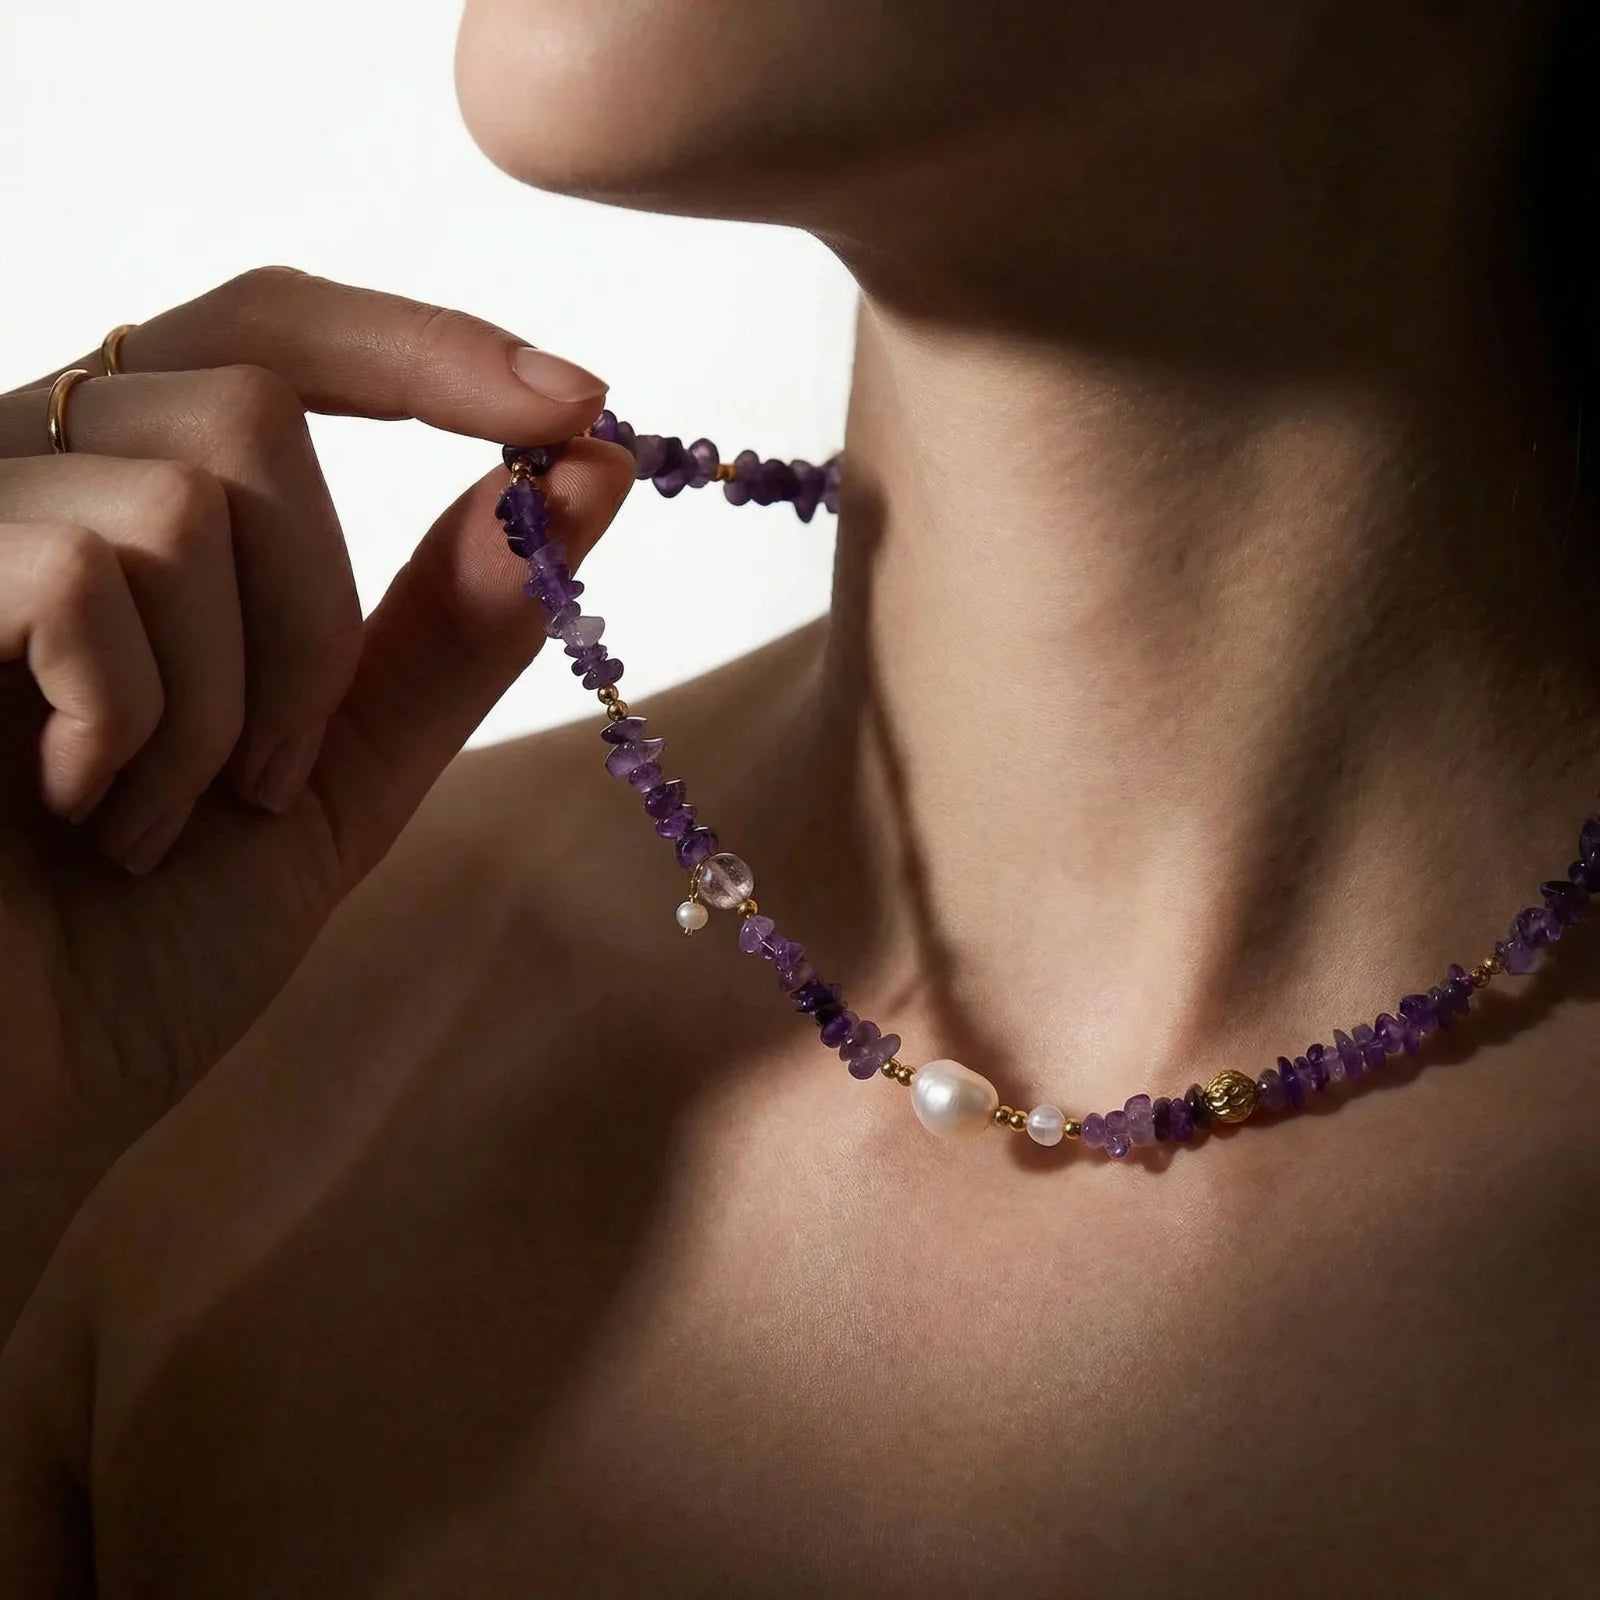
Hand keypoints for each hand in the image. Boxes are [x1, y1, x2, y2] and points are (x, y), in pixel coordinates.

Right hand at [0, 267, 632, 1144]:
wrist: (10, 1093)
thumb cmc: (149, 938)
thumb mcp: (339, 768)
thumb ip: (446, 626)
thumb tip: (584, 479)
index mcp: (120, 501)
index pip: (272, 331)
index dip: (427, 347)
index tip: (579, 407)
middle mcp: (21, 477)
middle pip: (247, 395)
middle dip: (316, 608)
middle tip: (271, 776)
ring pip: (180, 493)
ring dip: (233, 697)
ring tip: (160, 822)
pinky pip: (80, 572)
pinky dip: (137, 720)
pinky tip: (89, 812)